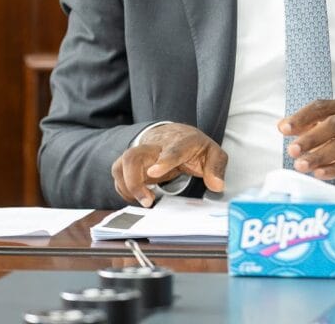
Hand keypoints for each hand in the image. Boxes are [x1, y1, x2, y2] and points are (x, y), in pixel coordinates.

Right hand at [110, 123, 227, 206]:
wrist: (174, 133)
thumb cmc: (193, 146)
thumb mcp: (213, 153)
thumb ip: (216, 167)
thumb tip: (217, 186)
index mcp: (179, 142)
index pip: (171, 149)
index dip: (163, 160)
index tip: (155, 172)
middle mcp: (155, 146)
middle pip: (133, 156)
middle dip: (134, 181)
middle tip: (148, 201)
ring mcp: (141, 154)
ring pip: (121, 165)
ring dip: (127, 187)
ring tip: (145, 201)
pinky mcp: (131, 163)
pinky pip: (118, 174)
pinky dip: (124, 189)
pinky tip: (138, 196)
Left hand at [279, 99, 334, 179]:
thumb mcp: (319, 123)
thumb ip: (301, 124)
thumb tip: (282, 126)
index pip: (319, 108)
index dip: (301, 118)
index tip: (284, 129)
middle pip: (332, 126)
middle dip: (311, 139)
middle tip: (292, 150)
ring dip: (319, 156)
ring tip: (300, 165)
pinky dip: (332, 170)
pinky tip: (318, 173)